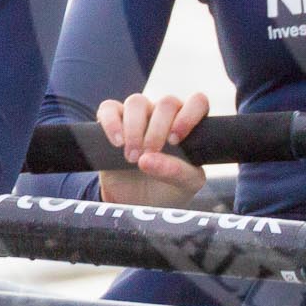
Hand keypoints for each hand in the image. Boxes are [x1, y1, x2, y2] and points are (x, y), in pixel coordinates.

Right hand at [94, 92, 208, 206]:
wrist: (137, 203)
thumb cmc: (168, 189)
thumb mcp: (185, 185)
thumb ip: (177, 172)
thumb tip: (148, 159)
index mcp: (188, 125)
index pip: (197, 102)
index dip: (189, 116)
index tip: (175, 140)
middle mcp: (165, 116)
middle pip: (166, 103)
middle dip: (157, 131)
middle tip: (149, 155)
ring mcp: (139, 116)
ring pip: (137, 102)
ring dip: (134, 129)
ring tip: (132, 157)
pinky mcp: (113, 122)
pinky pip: (109, 108)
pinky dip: (111, 123)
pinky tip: (117, 143)